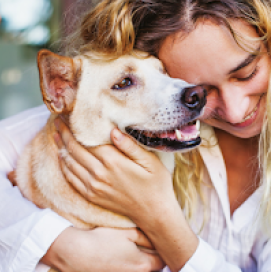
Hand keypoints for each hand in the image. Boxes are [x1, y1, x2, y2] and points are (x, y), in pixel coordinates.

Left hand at [54, 118, 198, 271]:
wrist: (153, 213)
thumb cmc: (156, 184)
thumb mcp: (150, 162)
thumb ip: (130, 146)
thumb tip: (113, 130)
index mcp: (114, 162)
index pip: (87, 141)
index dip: (75, 128)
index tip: (69, 115)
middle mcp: (99, 174)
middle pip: (75, 150)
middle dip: (64, 134)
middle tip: (58, 121)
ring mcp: (93, 187)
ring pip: (70, 164)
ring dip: (61, 148)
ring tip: (56, 134)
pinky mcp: (92, 196)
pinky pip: (71, 179)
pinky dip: (64, 166)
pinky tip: (62, 157)